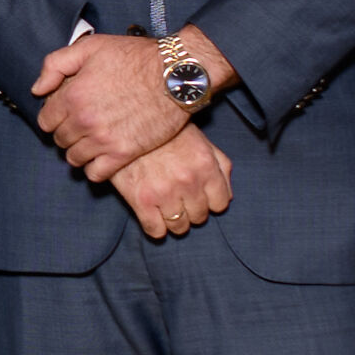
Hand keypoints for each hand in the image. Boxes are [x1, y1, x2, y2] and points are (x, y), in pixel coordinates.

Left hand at [34, 27, 231, 183]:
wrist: (175, 74)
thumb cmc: (135, 57)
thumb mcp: (91, 47)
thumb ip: (56, 65)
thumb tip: (38, 90)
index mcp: (72, 96)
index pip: (46, 121)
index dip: (54, 117)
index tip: (66, 113)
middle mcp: (84, 120)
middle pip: (60, 140)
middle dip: (67, 133)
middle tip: (82, 126)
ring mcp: (103, 140)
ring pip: (75, 158)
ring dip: (80, 151)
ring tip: (91, 141)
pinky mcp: (123, 153)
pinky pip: (96, 174)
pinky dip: (95, 168)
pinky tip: (102, 157)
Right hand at [110, 129, 231, 242]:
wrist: (127, 124)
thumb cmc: (166, 133)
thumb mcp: (200, 140)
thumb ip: (220, 166)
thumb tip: (227, 197)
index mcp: (205, 165)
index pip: (221, 204)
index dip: (211, 201)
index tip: (200, 197)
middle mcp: (188, 181)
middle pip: (200, 217)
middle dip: (192, 210)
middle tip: (180, 199)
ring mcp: (165, 192)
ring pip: (180, 227)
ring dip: (175, 221)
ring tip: (166, 208)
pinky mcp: (142, 201)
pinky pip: (156, 231)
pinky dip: (156, 228)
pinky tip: (152, 215)